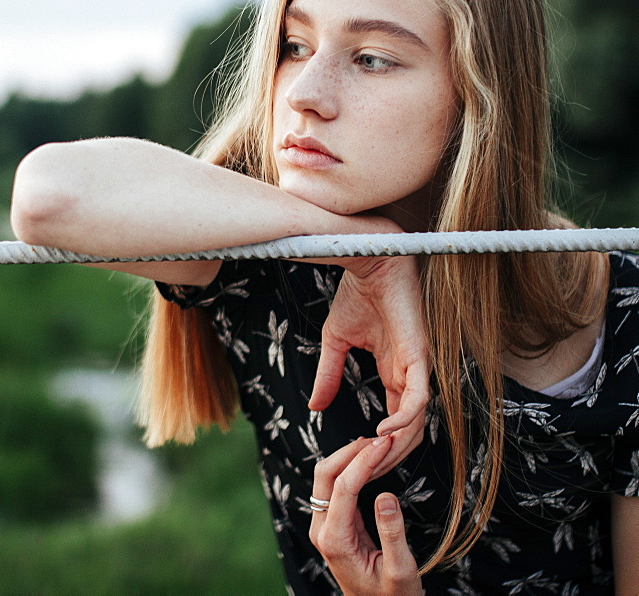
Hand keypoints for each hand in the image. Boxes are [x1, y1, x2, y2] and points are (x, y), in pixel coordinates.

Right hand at [309, 256, 429, 475]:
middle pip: (411, 430)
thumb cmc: (356, 294)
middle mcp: (410, 374)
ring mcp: (417, 366)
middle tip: (368, 473)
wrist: (367, 261)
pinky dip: (404, 419)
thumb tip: (315, 406)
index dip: (382, 444)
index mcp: (395, 373)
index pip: (396, 420)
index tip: (360, 461)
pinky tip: (383, 431)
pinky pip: (418, 397)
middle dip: (391, 455)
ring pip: (418, 421)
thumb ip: (329, 374)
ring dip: (398, 444)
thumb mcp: (335, 342)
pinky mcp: (419, 355)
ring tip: (374, 458)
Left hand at [309, 436, 421, 595]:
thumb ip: (392, 533)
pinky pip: (335, 487)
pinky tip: (370, 460)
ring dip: (349, 456)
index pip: (343, 487)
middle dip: (350, 451)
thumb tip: (386, 495)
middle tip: (380, 437)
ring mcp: (323, 525)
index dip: (364, 461)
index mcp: (335, 540)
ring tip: (377, 443)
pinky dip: (351, 468)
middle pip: (325, 475)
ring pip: (326, 478)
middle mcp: (322, 530)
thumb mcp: (401, 571)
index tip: (385, 443)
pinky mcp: (332, 523)